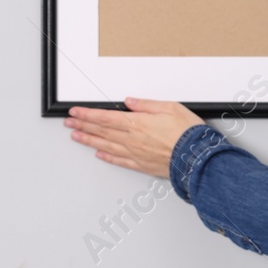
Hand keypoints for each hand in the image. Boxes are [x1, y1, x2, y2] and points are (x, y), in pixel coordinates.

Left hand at [64, 97, 204, 177]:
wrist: (198, 158)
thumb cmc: (188, 133)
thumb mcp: (170, 107)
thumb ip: (146, 104)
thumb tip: (130, 101)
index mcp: (137, 123)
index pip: (104, 117)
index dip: (87, 114)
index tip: (74, 112)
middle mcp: (132, 139)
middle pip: (101, 131)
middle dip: (83, 126)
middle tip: (69, 123)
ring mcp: (136, 154)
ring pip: (106, 146)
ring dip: (89, 141)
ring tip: (76, 137)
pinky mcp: (143, 165)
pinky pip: (120, 161)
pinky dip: (108, 157)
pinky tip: (100, 154)